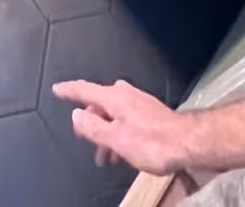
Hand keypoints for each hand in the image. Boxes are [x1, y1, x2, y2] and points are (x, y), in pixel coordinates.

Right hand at [53, 79, 187, 174]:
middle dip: (90, 123)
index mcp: (114, 98)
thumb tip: (76, 115)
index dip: (69, 90)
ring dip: (106, 132)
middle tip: (87, 141)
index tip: (57, 89)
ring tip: (106, 156)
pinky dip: (118, 132)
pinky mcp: (148, 111)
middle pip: (99, 104)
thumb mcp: (116, 139)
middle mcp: (125, 94)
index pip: (85, 90)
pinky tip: (123, 150)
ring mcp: (138, 101)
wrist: (187, 142)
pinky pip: (125, 118)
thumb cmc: (153, 142)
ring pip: (113, 114)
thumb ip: (93, 127)